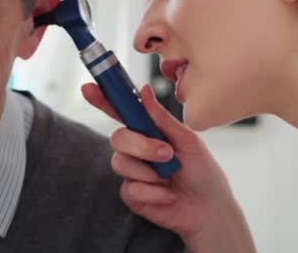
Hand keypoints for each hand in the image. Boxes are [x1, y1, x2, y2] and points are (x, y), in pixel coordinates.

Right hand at [81, 83, 255, 252]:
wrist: (209, 209)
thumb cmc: (202, 171)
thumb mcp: (187, 139)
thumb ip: (161, 117)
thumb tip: (144, 89)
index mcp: (149, 131)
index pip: (121, 112)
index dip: (103, 100)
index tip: (88, 88)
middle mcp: (136, 149)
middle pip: (117, 137)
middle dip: (140, 145)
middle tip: (166, 153)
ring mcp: (132, 172)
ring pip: (120, 162)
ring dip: (149, 171)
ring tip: (170, 177)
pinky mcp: (131, 195)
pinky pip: (130, 188)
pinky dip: (155, 193)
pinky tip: (169, 196)